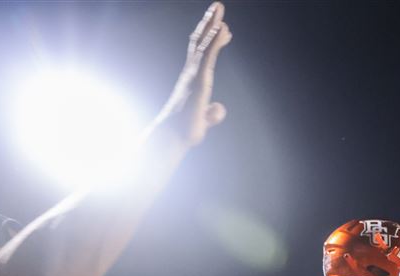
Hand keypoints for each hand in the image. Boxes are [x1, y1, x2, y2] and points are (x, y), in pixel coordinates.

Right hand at [155, 2, 232, 146]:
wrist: (177, 139)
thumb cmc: (187, 131)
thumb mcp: (204, 120)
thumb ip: (212, 113)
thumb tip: (218, 108)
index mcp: (195, 79)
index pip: (204, 54)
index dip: (212, 38)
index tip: (221, 25)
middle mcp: (192, 73)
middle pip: (202, 42)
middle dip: (209, 23)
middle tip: (218, 6)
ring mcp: (194, 75)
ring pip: (204, 44)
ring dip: (212, 26)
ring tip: (220, 10)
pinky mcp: (199, 81)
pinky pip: (208, 57)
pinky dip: (215, 42)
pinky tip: (223, 30)